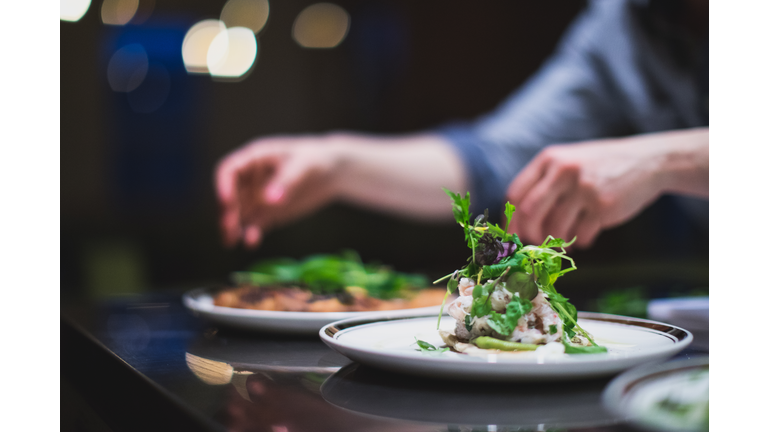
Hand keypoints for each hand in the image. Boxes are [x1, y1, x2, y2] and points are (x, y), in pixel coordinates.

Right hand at [215, 135, 343, 248]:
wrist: (332, 172)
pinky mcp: (269, 213)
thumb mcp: (304, 166)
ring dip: (233, 227)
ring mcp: (259, 197)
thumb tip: (269, 200)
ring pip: (239, 214)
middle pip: (231, 196)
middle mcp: (251, 179)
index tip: (225, 203)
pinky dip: (250, 234)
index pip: (229, 170)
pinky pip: (254, 225)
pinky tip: (251, 243)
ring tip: (231, 242)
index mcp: (255, 158)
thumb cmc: (317, 159)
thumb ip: (286, 182)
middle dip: (227, 212)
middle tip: (228, 229)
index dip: (223, 186)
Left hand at [506, 129, 707, 247]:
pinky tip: (584, 236)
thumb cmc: (600, 166)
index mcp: (549, 159)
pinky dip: (578, 242)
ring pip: (555, 228)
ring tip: (564, 241)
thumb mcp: (568, 161)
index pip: (516, 194)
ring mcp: (584, 189)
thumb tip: (517, 221)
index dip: (511, 218)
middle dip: (528, 234)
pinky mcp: (603, 207)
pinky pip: (580, 235)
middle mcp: (564, 171)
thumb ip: (544, 182)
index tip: (513, 234)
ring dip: (556, 241)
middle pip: (530, 212)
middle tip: (534, 243)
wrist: (647, 161)